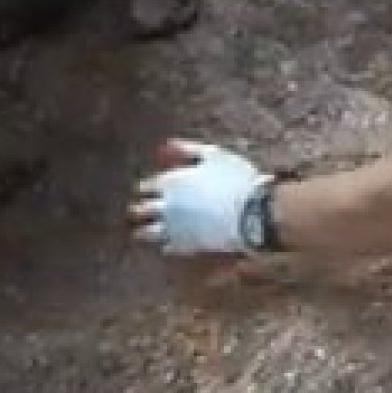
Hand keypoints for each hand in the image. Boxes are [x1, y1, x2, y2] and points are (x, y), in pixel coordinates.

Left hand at [131, 139, 267, 254]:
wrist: (253, 212)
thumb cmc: (235, 179)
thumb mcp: (213, 155)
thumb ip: (187, 149)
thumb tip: (168, 144)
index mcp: (170, 183)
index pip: (144, 187)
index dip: (146, 189)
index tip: (150, 191)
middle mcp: (166, 206)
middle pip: (138, 211)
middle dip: (137, 211)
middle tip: (139, 213)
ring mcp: (174, 228)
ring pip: (146, 233)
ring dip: (144, 231)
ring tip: (143, 233)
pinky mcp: (186, 246)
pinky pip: (166, 248)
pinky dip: (165, 246)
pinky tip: (169, 244)